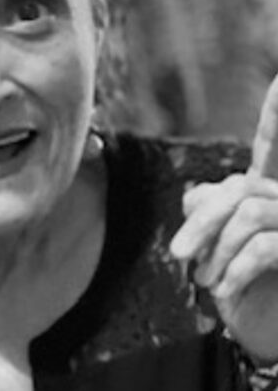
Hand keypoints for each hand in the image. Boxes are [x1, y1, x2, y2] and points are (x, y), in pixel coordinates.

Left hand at [170, 73, 277, 363]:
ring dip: (217, 251)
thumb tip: (194, 195)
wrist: (273, 333)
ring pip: (248, 214)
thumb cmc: (252, 289)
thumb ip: (213, 212)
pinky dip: (236, 268)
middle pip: (239, 189)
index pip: (272, 142)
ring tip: (205, 281)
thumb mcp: (224, 248)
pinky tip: (225, 290)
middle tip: (177, 256)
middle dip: (202, 223)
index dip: (276, 113)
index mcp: (271, 192)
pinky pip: (264, 246)